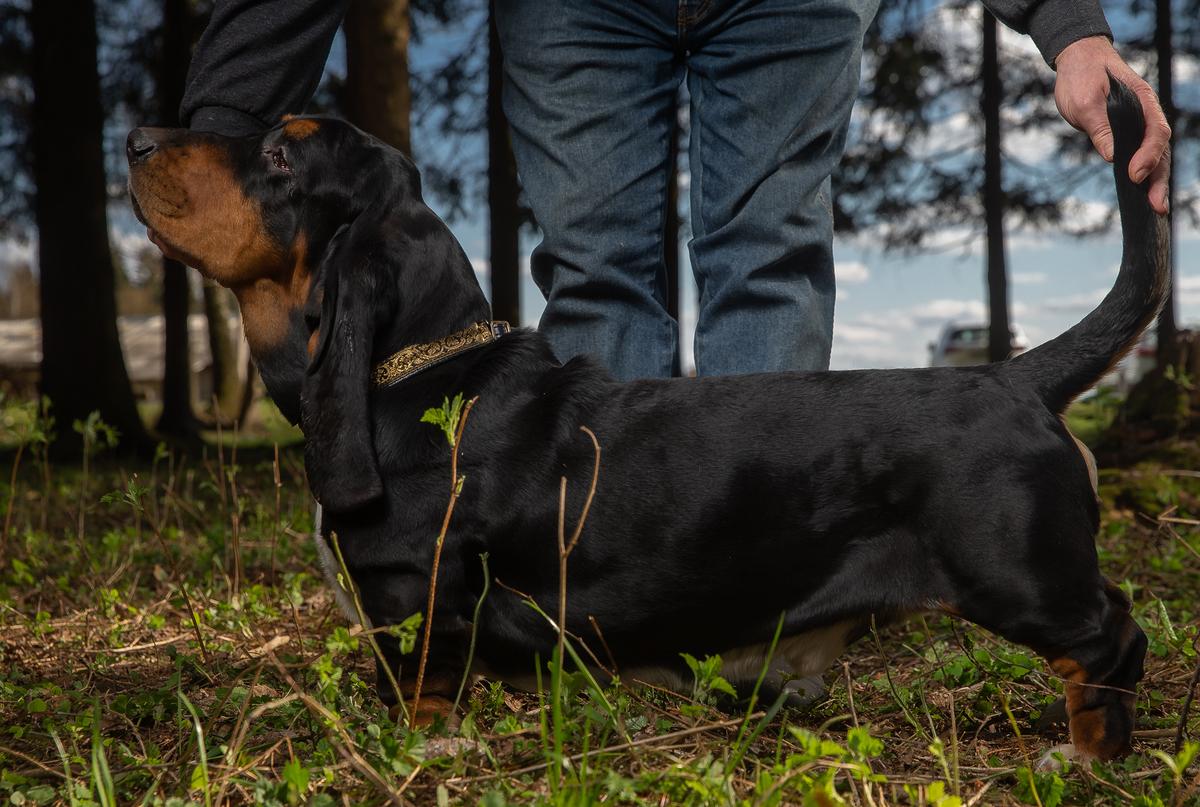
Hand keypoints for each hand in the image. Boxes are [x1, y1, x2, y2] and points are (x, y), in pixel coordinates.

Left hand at [1054, 36, 1169, 214]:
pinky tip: (1143, 193)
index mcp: (1143, 102)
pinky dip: (1146, 174)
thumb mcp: (1084, 102)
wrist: (1080, 61)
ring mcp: (1140, 124)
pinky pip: (1143, 155)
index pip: (1154, 132)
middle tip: (1156, 205)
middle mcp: (1148, 114)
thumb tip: (1112, 156)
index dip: (1147, 156)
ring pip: (1155, 155)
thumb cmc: (1082, 78)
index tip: (1134, 176)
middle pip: (1161, 149)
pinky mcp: (1129, 134)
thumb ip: (1099, 127)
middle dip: (1159, 178)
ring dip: (1155, 181)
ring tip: (1155, 207)